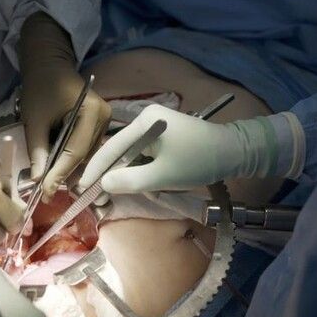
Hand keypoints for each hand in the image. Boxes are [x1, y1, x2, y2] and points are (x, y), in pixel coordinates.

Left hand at [19, 12, 110, 201]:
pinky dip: (74, 161)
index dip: (61, 173)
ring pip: (88, 156)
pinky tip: (61, 172)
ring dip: (71, 171)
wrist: (49, 65)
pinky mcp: (99, 125)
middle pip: (86, 156)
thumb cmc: (40, 87)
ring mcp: (104, 122)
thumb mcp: (34, 119)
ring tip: (53, 186)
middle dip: (67, 176)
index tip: (46, 192)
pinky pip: (87, 149)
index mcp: (91, 112)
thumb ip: (37, 149)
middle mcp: (104, 118)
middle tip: (49, 194)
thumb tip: (38, 180)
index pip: (77, 151)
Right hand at [80, 104, 278, 193]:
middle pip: (119, 150)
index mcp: (144, 121)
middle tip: (96, 196)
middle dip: (109, 174)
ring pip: (131, 155)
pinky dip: (139, 171)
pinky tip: (139, 185)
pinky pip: (143, 155)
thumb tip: (104, 183)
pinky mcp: (163, 137)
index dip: (95, 169)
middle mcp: (145, 120)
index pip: (111, 147)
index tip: (81, 187)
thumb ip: (130, 180)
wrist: (235, 153)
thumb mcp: (162, 175)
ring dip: (125, 175)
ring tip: (115, 195)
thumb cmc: (198, 161)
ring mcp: (154, 128)